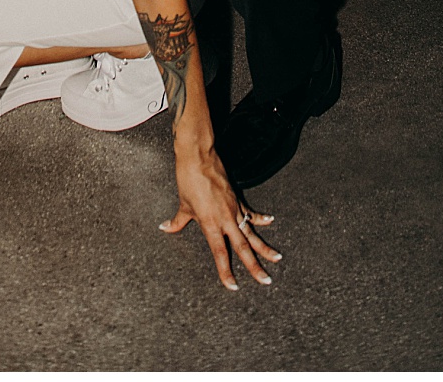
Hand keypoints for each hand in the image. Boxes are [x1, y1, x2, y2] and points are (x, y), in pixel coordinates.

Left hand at [163, 148, 280, 290]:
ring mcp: (233, 208)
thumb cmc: (188, 180)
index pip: (220, 253)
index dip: (226, 271)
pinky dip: (260, 218)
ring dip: (264, 247)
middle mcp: (225, 219)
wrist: (199, 157)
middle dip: (255, 266)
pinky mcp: (237, 198)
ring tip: (277, 258)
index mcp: (210, 224)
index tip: (234, 286)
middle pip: (243, 247)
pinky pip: (250, 212)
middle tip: (266, 280)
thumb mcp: (183, 204)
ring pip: (251, 233)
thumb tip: (165, 228)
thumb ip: (177, 221)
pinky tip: (270, 222)